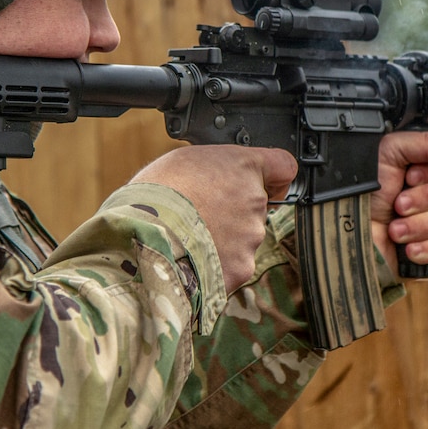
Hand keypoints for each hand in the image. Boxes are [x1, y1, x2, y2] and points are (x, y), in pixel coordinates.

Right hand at [129, 145, 297, 292]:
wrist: (143, 236)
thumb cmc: (155, 194)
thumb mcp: (183, 161)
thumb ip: (214, 169)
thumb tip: (215, 180)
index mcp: (243, 167)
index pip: (284, 167)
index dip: (275, 177)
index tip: (268, 184)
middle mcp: (255, 200)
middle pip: (256, 207)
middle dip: (233, 212)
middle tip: (199, 215)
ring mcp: (251, 236)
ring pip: (244, 238)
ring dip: (224, 239)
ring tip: (189, 237)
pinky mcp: (241, 267)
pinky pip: (233, 264)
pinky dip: (217, 264)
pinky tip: (192, 257)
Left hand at [370, 131, 427, 274]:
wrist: (345, 235)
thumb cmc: (360, 193)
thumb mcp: (387, 154)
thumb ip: (426, 142)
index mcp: (426, 166)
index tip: (410, 176)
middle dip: (426, 197)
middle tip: (398, 204)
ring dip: (422, 224)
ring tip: (395, 229)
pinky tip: (408, 249)